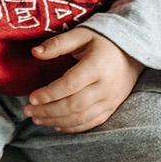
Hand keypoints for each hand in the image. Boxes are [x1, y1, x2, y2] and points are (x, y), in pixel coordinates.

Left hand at [25, 27, 141, 132]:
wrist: (133, 52)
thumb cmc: (102, 40)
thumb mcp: (80, 34)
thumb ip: (58, 43)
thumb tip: (35, 52)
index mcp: (97, 66)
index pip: (70, 85)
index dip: (49, 94)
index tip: (31, 98)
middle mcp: (106, 87)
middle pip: (75, 105)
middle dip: (48, 111)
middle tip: (28, 111)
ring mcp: (111, 100)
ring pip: (82, 118)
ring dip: (57, 121)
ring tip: (36, 119)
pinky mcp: (112, 108)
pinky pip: (92, 122)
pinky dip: (73, 127)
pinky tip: (56, 125)